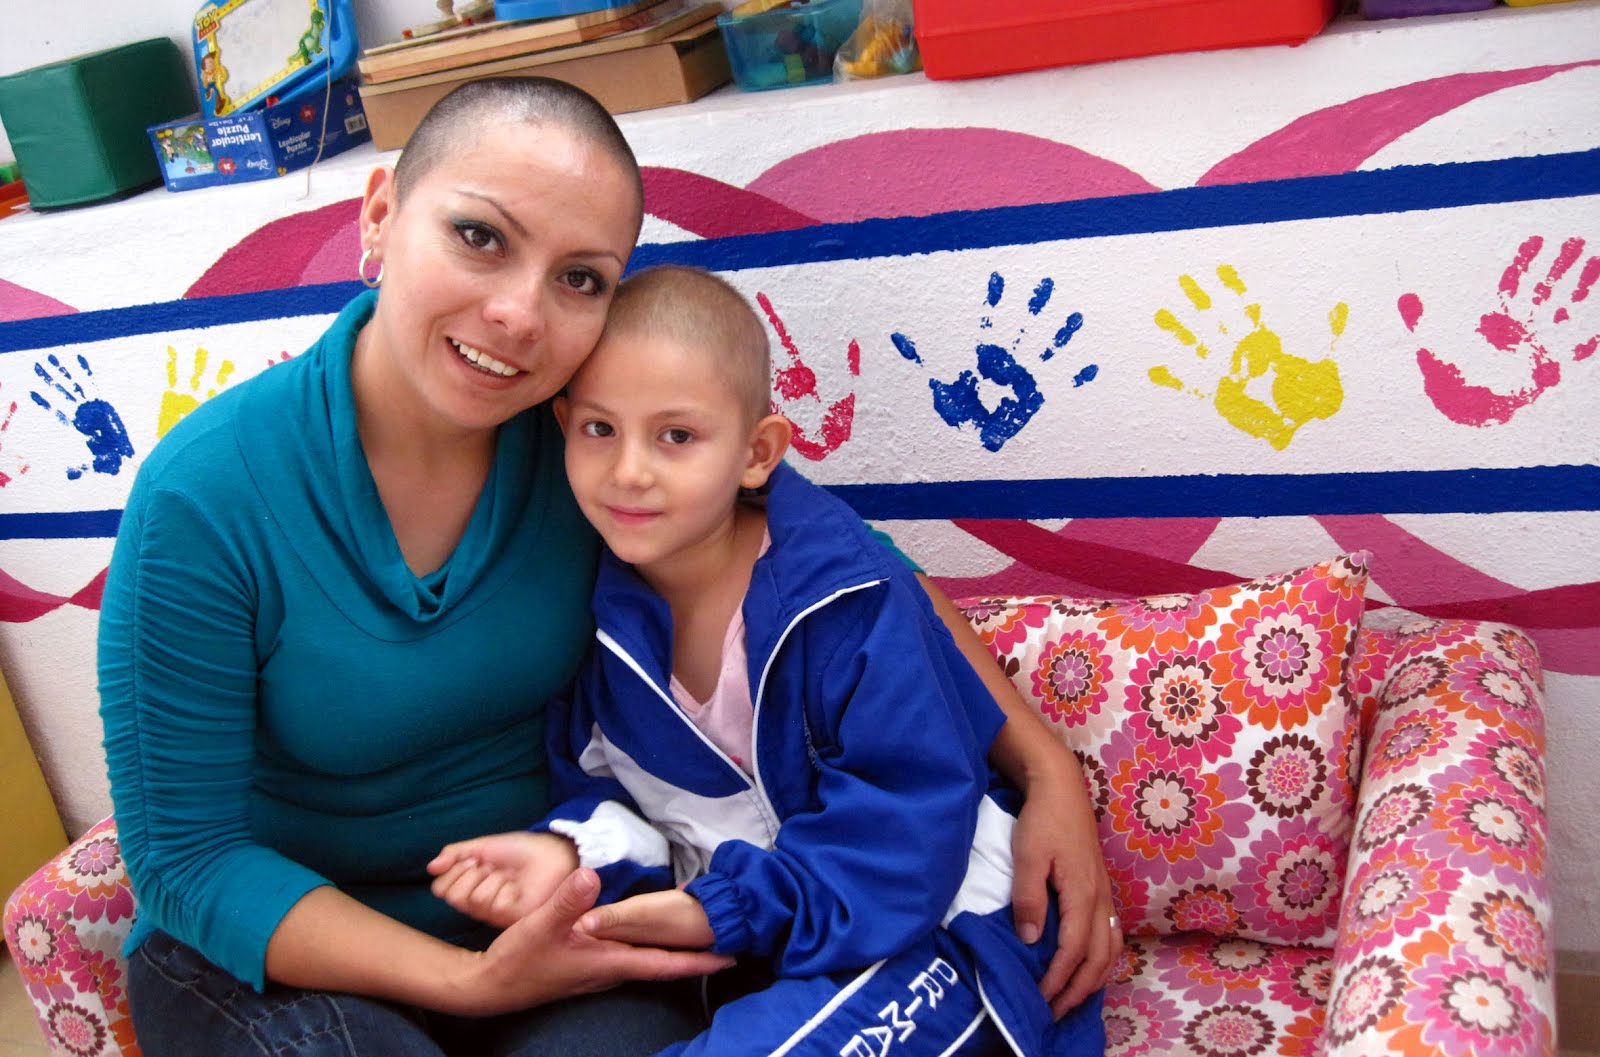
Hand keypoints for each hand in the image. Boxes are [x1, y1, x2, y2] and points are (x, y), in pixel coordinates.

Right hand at [429, 831, 578, 927]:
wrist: (553, 851)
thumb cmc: (521, 851)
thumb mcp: (483, 847)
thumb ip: (456, 854)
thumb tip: (430, 867)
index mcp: (471, 887)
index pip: (440, 888)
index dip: (453, 868)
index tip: (473, 857)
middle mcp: (480, 904)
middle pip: (451, 895)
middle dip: (469, 872)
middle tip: (491, 865)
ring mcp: (495, 913)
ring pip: (472, 899)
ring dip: (489, 877)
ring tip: (508, 874)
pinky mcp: (511, 919)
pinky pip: (490, 904)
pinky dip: (500, 886)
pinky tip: (515, 885)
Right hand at [450, 867, 733, 1016]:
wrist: (491, 987)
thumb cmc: (518, 959)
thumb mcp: (541, 925)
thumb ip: (568, 901)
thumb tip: (591, 873)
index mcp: (609, 961)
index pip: (664, 963)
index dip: (699, 960)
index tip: (731, 955)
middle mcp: (611, 970)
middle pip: (663, 964)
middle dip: (696, 956)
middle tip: (731, 942)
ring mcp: (600, 972)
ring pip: (648, 962)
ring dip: (674, 953)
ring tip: (701, 940)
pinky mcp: (589, 968)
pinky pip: (630, 959)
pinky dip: (649, 949)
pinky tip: (649, 938)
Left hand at [1011, 770, 1120, 1016]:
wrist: (1062, 787)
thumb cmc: (1042, 819)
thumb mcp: (1027, 856)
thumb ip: (1028, 898)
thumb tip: (1031, 940)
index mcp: (1082, 893)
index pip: (1074, 949)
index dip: (1059, 978)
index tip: (1041, 998)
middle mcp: (1100, 898)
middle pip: (1099, 957)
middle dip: (1078, 988)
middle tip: (1056, 1010)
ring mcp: (1105, 893)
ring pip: (1112, 948)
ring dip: (1095, 978)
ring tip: (1074, 998)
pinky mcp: (1101, 887)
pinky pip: (1112, 934)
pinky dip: (1105, 959)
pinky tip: (1091, 966)